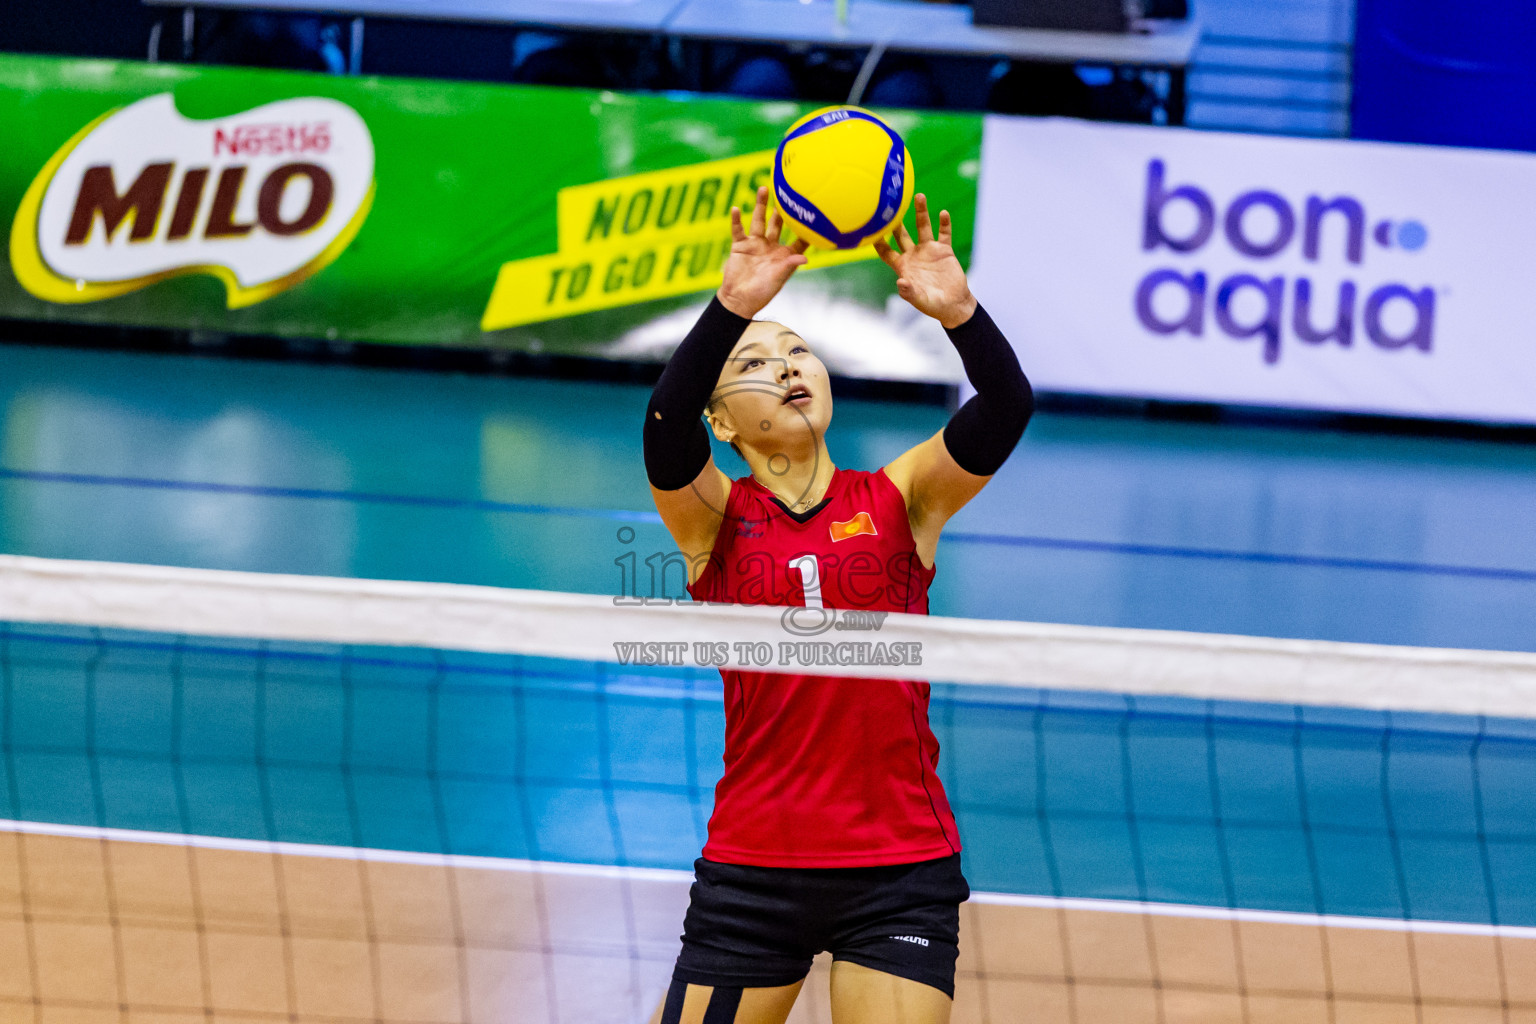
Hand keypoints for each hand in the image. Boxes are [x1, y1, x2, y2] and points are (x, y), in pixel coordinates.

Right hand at [717, 186, 809, 318]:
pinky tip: (736, 209)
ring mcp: (755, 244)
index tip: (816, 215)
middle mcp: (771, 246)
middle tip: (787, 193)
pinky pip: (738, 230)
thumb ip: (788, 266)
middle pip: (778, 223)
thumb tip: (804, 259)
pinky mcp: (740, 246)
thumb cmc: (761, 293)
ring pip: (758, 220)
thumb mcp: (777, 279)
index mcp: (784, 255)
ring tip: (763, 188)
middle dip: (782, 210)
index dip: (807, 230)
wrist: (738, 299)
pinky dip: (736, 220)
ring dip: (760, 205)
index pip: (799, 240)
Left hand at [874, 194, 976, 329]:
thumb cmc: (933, 305)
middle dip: (896, 221)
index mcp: (903, 266)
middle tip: (891, 204)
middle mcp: (914, 255)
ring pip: (923, 227)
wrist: (954, 304)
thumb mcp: (920, 300)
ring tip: (919, 196)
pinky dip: (944, 224)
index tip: (871, 228)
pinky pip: (944, 233)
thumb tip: (901, 282)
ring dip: (921, 212)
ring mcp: (929, 251)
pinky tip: (943, 213)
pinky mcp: (944, 250)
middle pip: (902, 234)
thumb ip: (909, 292)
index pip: (886, 251)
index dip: (878, 241)